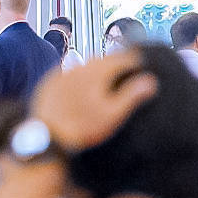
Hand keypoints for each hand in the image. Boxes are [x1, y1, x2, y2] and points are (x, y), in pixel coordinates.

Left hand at [31, 51, 158, 153]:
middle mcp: (78, 68)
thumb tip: (150, 80)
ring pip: (85, 67)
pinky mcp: (49, 84)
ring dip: (96, 71)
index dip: (135, 60)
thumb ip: (132, 96)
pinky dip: (78, 79)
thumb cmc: (81, 129)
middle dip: (115, 65)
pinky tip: (82, 90)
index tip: (142, 64)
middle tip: (126, 72)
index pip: (121, 58)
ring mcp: (61, 74)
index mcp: (96, 72)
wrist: (46, 140)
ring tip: (105, 82)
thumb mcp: (112, 116)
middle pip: (103, 60)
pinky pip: (68, 75)